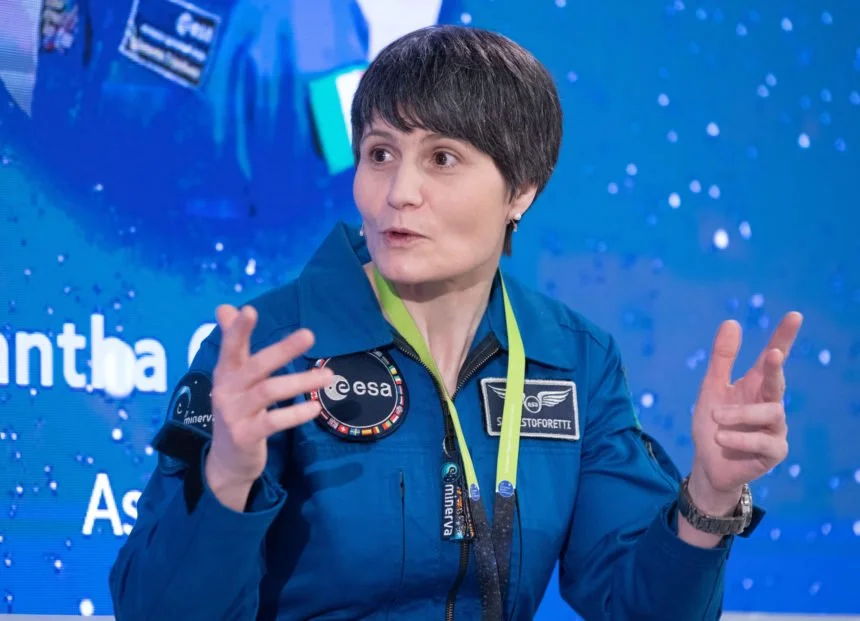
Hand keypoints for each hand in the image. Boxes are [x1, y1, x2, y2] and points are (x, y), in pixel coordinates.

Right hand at [205, 304, 332, 503]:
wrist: (226, 461)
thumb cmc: (237, 410)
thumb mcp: (232, 378)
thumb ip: (233, 343)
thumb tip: (226, 307)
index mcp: (225, 373)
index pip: (230, 347)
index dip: (238, 330)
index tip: (249, 310)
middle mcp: (226, 390)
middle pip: (256, 365)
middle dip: (282, 349)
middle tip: (309, 334)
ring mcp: (234, 414)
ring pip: (269, 391)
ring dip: (300, 382)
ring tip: (328, 376)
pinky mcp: (245, 436)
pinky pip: (274, 422)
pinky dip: (296, 414)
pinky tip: (315, 408)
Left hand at [689, 311, 802, 513]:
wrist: (707, 463)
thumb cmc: (712, 424)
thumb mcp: (711, 388)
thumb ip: (722, 359)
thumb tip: (732, 321)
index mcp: (755, 386)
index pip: (772, 358)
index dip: (783, 337)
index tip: (794, 315)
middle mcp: (770, 404)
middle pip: (779, 381)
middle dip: (777, 368)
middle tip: (774, 354)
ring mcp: (775, 428)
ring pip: (770, 413)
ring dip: (739, 414)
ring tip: (716, 418)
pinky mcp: (775, 452)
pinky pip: (763, 441)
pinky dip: (739, 437)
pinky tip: (721, 438)